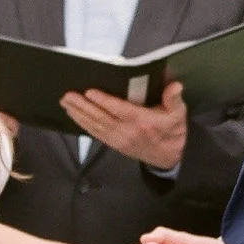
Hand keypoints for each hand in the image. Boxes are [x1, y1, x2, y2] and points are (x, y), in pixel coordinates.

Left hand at [61, 79, 188, 169]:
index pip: (119, 110)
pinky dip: (83, 124)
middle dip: (83, 106)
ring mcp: (119, 139)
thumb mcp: (178, 114)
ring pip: (95, 125)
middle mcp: (128, 131)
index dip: (104, 101)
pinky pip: (96, 133)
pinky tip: (74, 115)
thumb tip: (175, 86)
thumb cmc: (173, 132)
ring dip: (78, 114)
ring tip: (65, 102)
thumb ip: (174, 99)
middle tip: (68, 95)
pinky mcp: (115, 144)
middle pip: (101, 117)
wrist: (171, 157)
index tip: (90, 92)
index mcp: (143, 121)